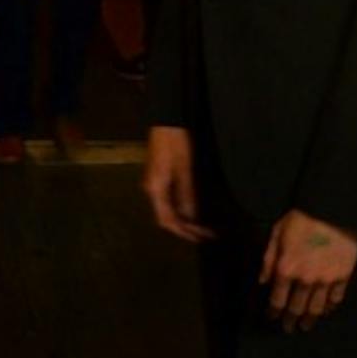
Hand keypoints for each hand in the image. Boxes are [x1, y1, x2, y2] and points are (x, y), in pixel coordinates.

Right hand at [142, 126, 212, 242]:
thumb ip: (187, 194)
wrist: (166, 119)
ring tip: (201, 226)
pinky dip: (180, 208)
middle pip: (165, 217)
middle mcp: (151, 189)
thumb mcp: (184, 168)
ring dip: (183, 219)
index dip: (184, 231)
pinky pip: (168, 200)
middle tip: (205, 234)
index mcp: (155, 189)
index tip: (201, 238)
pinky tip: (192, 210)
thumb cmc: (175, 142)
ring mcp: (154, 183)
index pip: (167, 220)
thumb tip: (191, 217)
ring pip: (167, 209)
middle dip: (185, 228)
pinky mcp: (159, 177)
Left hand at [259, 210, 356, 332]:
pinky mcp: (343, 276)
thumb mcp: (277, 233)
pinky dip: (331, 307)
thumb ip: (268, 259)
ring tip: (306, 326)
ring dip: (310, 320)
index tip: (272, 318)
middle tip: (289, 328)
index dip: (273, 312)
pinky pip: (336, 299)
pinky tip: (327, 311)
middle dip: (290, 321)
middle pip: (296, 308)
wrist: (332, 208)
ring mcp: (326, 280)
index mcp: (286, 269)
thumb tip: (263, 281)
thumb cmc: (302, 217)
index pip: (277, 300)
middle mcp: (305, 279)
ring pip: (316, 308)